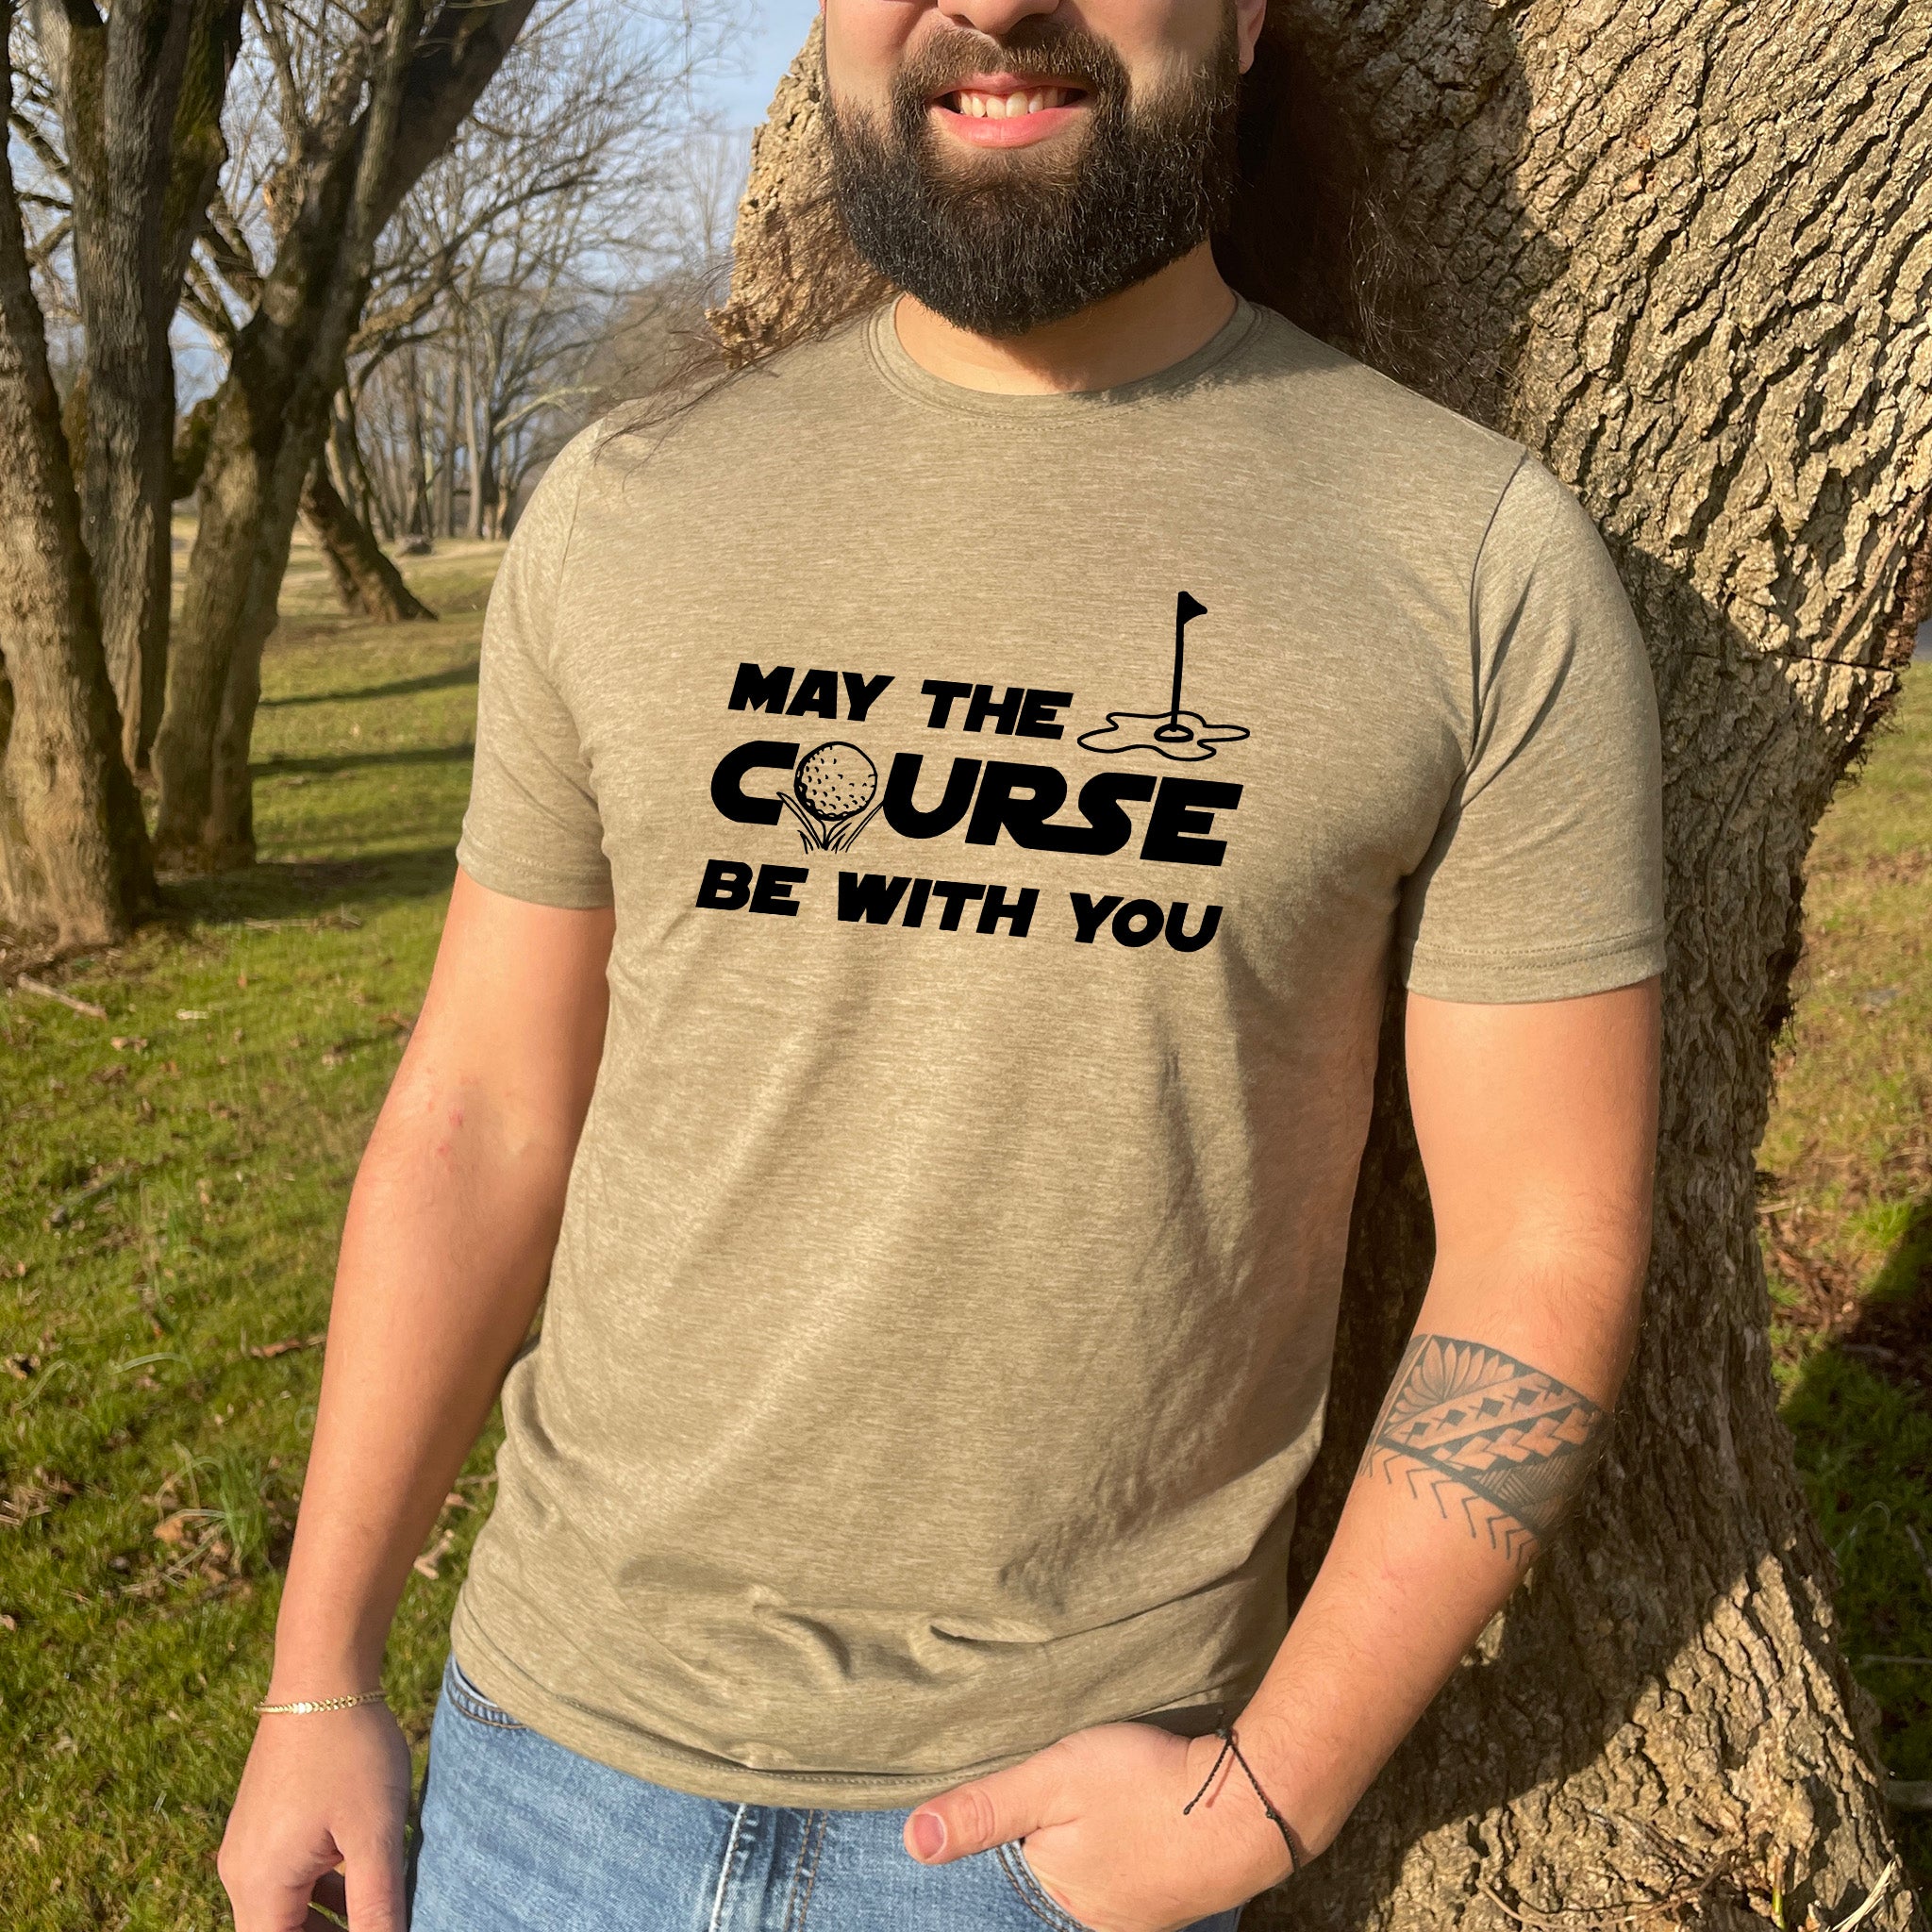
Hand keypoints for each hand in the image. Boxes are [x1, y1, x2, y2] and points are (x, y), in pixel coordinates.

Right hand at [219, 1703, 412, 1930]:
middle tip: (381, 1927)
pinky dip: (322, 1889)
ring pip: (285, 1907)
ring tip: (379, 1914)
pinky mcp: (264, 1820)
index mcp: (258, 1885)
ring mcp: (250, 1843)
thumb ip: (378, 1907)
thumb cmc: (350, 1751)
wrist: (323, 1674)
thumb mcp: (375, 1835)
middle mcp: (241, 1871)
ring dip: (328, 1920)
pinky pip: (287, 1875)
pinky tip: (364, 1879)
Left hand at [903, 1721, 1295, 1931]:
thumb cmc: (1148, 1787)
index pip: (1020, 1856)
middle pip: (1064, 1862)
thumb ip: (986, 1809)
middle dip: (1070, 1826)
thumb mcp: (1054, 1781)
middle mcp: (1101, 1919)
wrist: (1253, 1804)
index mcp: (1062, 1898)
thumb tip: (912, 1841)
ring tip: (1125, 1795)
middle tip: (1097, 1780)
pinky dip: (1142, 1838)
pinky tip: (1152, 1814)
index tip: (1058, 1781)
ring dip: (1108, 1833)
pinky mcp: (1184, 1888)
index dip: (1032, 1811)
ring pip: (1105, 1864)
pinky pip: (1144, 1864)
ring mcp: (1148, 1910)